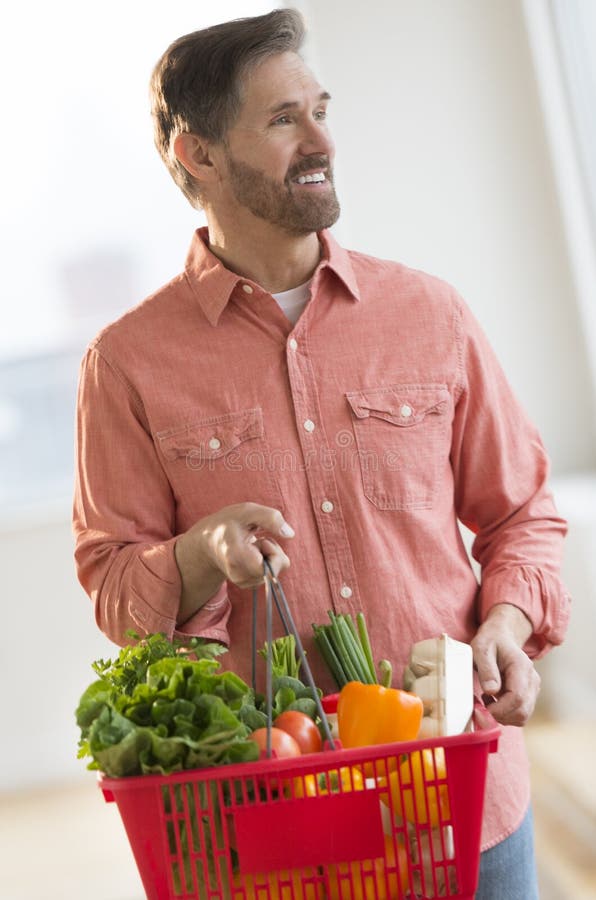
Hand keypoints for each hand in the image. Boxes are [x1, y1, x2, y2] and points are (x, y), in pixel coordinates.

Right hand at [175, 502, 294, 622]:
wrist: (209, 540)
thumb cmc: (230, 522)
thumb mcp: (248, 511)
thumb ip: (270, 518)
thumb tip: (290, 535)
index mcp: (235, 556)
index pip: (267, 569)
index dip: (273, 551)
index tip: (263, 539)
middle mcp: (237, 574)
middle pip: (274, 572)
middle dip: (273, 553)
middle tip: (258, 540)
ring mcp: (241, 582)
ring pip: (273, 574)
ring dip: (269, 557)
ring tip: (252, 546)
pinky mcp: (246, 584)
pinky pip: (268, 576)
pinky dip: (265, 563)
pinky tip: (252, 554)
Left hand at [471, 603, 539, 726]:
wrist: (502, 637)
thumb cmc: (490, 641)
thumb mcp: (481, 648)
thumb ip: (486, 669)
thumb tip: (491, 691)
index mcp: (521, 667)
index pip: (517, 697)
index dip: (499, 709)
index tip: (482, 708)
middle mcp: (532, 679)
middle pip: (522, 712)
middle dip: (500, 716)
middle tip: (482, 706)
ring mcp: (533, 689)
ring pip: (523, 716)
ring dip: (503, 716)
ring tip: (488, 700)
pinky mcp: (529, 695)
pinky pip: (520, 714)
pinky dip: (506, 714)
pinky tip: (494, 701)